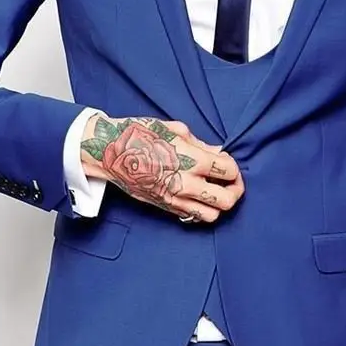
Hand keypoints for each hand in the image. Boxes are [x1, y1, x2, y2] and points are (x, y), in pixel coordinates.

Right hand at [79, 113, 243, 221]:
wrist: (110, 153)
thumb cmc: (140, 135)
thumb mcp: (174, 129)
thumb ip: (199, 143)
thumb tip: (216, 152)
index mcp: (192, 159)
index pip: (229, 171)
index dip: (233, 166)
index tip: (225, 160)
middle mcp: (186, 183)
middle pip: (227, 200)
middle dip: (235, 189)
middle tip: (230, 180)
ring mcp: (175, 198)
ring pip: (212, 215)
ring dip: (219, 204)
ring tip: (215, 190)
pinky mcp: (165, 207)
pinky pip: (193, 217)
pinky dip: (201, 209)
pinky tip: (198, 196)